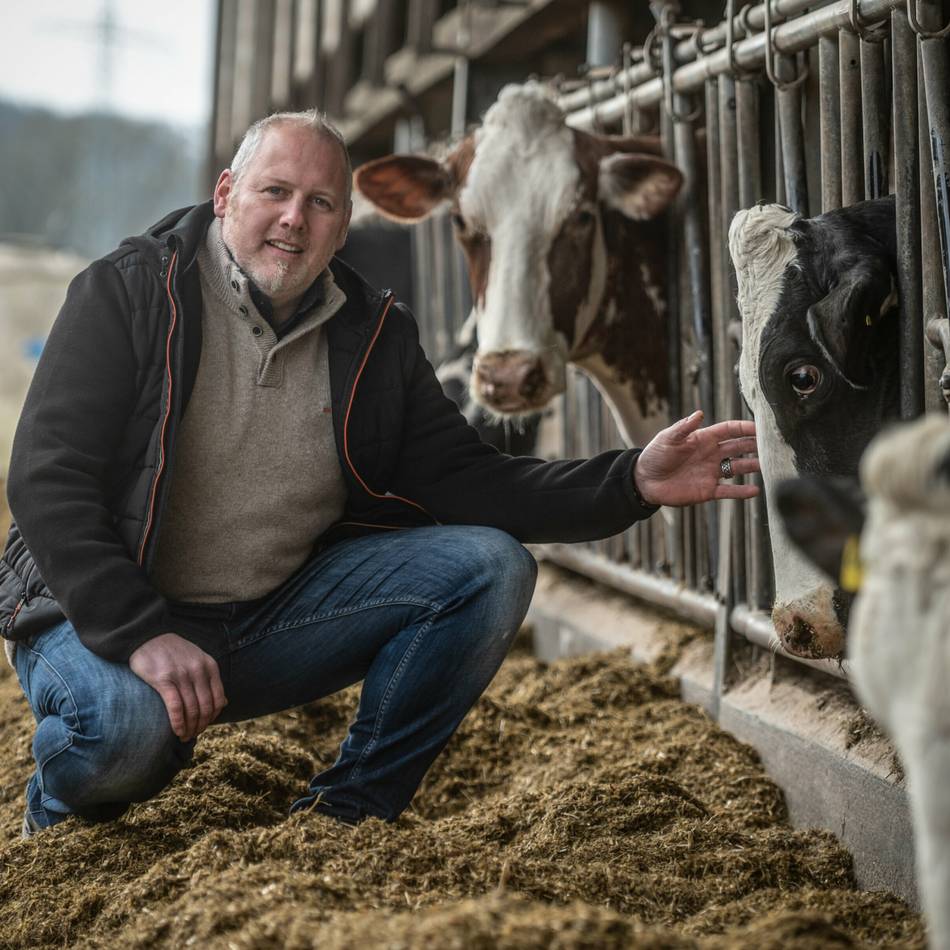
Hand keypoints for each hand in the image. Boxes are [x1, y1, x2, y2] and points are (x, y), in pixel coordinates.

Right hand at [129, 633, 226, 740]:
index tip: (203, 726)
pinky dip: (178, 722)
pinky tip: (177, 731)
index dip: (212, 718)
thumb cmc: (173, 651)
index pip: (218, 700)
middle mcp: (198, 670)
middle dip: (201, 726)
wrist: (147, 635)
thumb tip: (224, 703)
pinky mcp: (163, 679)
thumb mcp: (198, 659)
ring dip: (189, 728)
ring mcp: (181, 674)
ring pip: (191, 709)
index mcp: (210, 666)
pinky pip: (175, 706)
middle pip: (205, 707)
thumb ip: (210, 680)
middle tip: (193, 736)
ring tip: (184, 737)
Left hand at [634, 409, 759, 506]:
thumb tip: (699, 413)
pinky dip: (742, 491)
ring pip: (738, 467)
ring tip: (770, 465)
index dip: (744, 427)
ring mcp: (711, 472)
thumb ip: (683, 428)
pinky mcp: (707, 490)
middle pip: (739, 447)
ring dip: (753, 466)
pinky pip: (729, 491)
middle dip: (756, 445)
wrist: (644, 481)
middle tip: (773, 445)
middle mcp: (711, 454)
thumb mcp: (667, 439)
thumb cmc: (654, 455)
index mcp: (703, 439)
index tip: (761, 427)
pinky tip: (756, 490)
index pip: (729, 430)